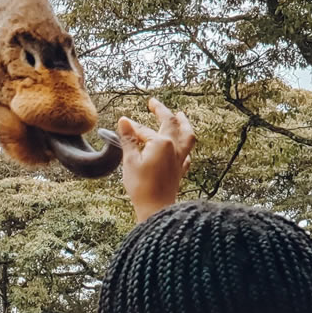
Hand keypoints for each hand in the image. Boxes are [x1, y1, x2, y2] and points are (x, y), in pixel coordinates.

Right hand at [118, 98, 194, 221]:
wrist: (156, 209)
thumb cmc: (141, 187)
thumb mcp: (130, 161)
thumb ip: (128, 140)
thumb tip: (124, 121)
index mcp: (162, 143)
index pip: (145, 130)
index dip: (133, 127)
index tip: (123, 123)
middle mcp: (174, 148)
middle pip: (170, 123)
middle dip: (161, 111)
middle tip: (153, 103)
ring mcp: (180, 159)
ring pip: (187, 136)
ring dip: (184, 123)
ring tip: (180, 115)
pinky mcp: (181, 170)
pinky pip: (187, 154)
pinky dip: (185, 146)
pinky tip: (182, 148)